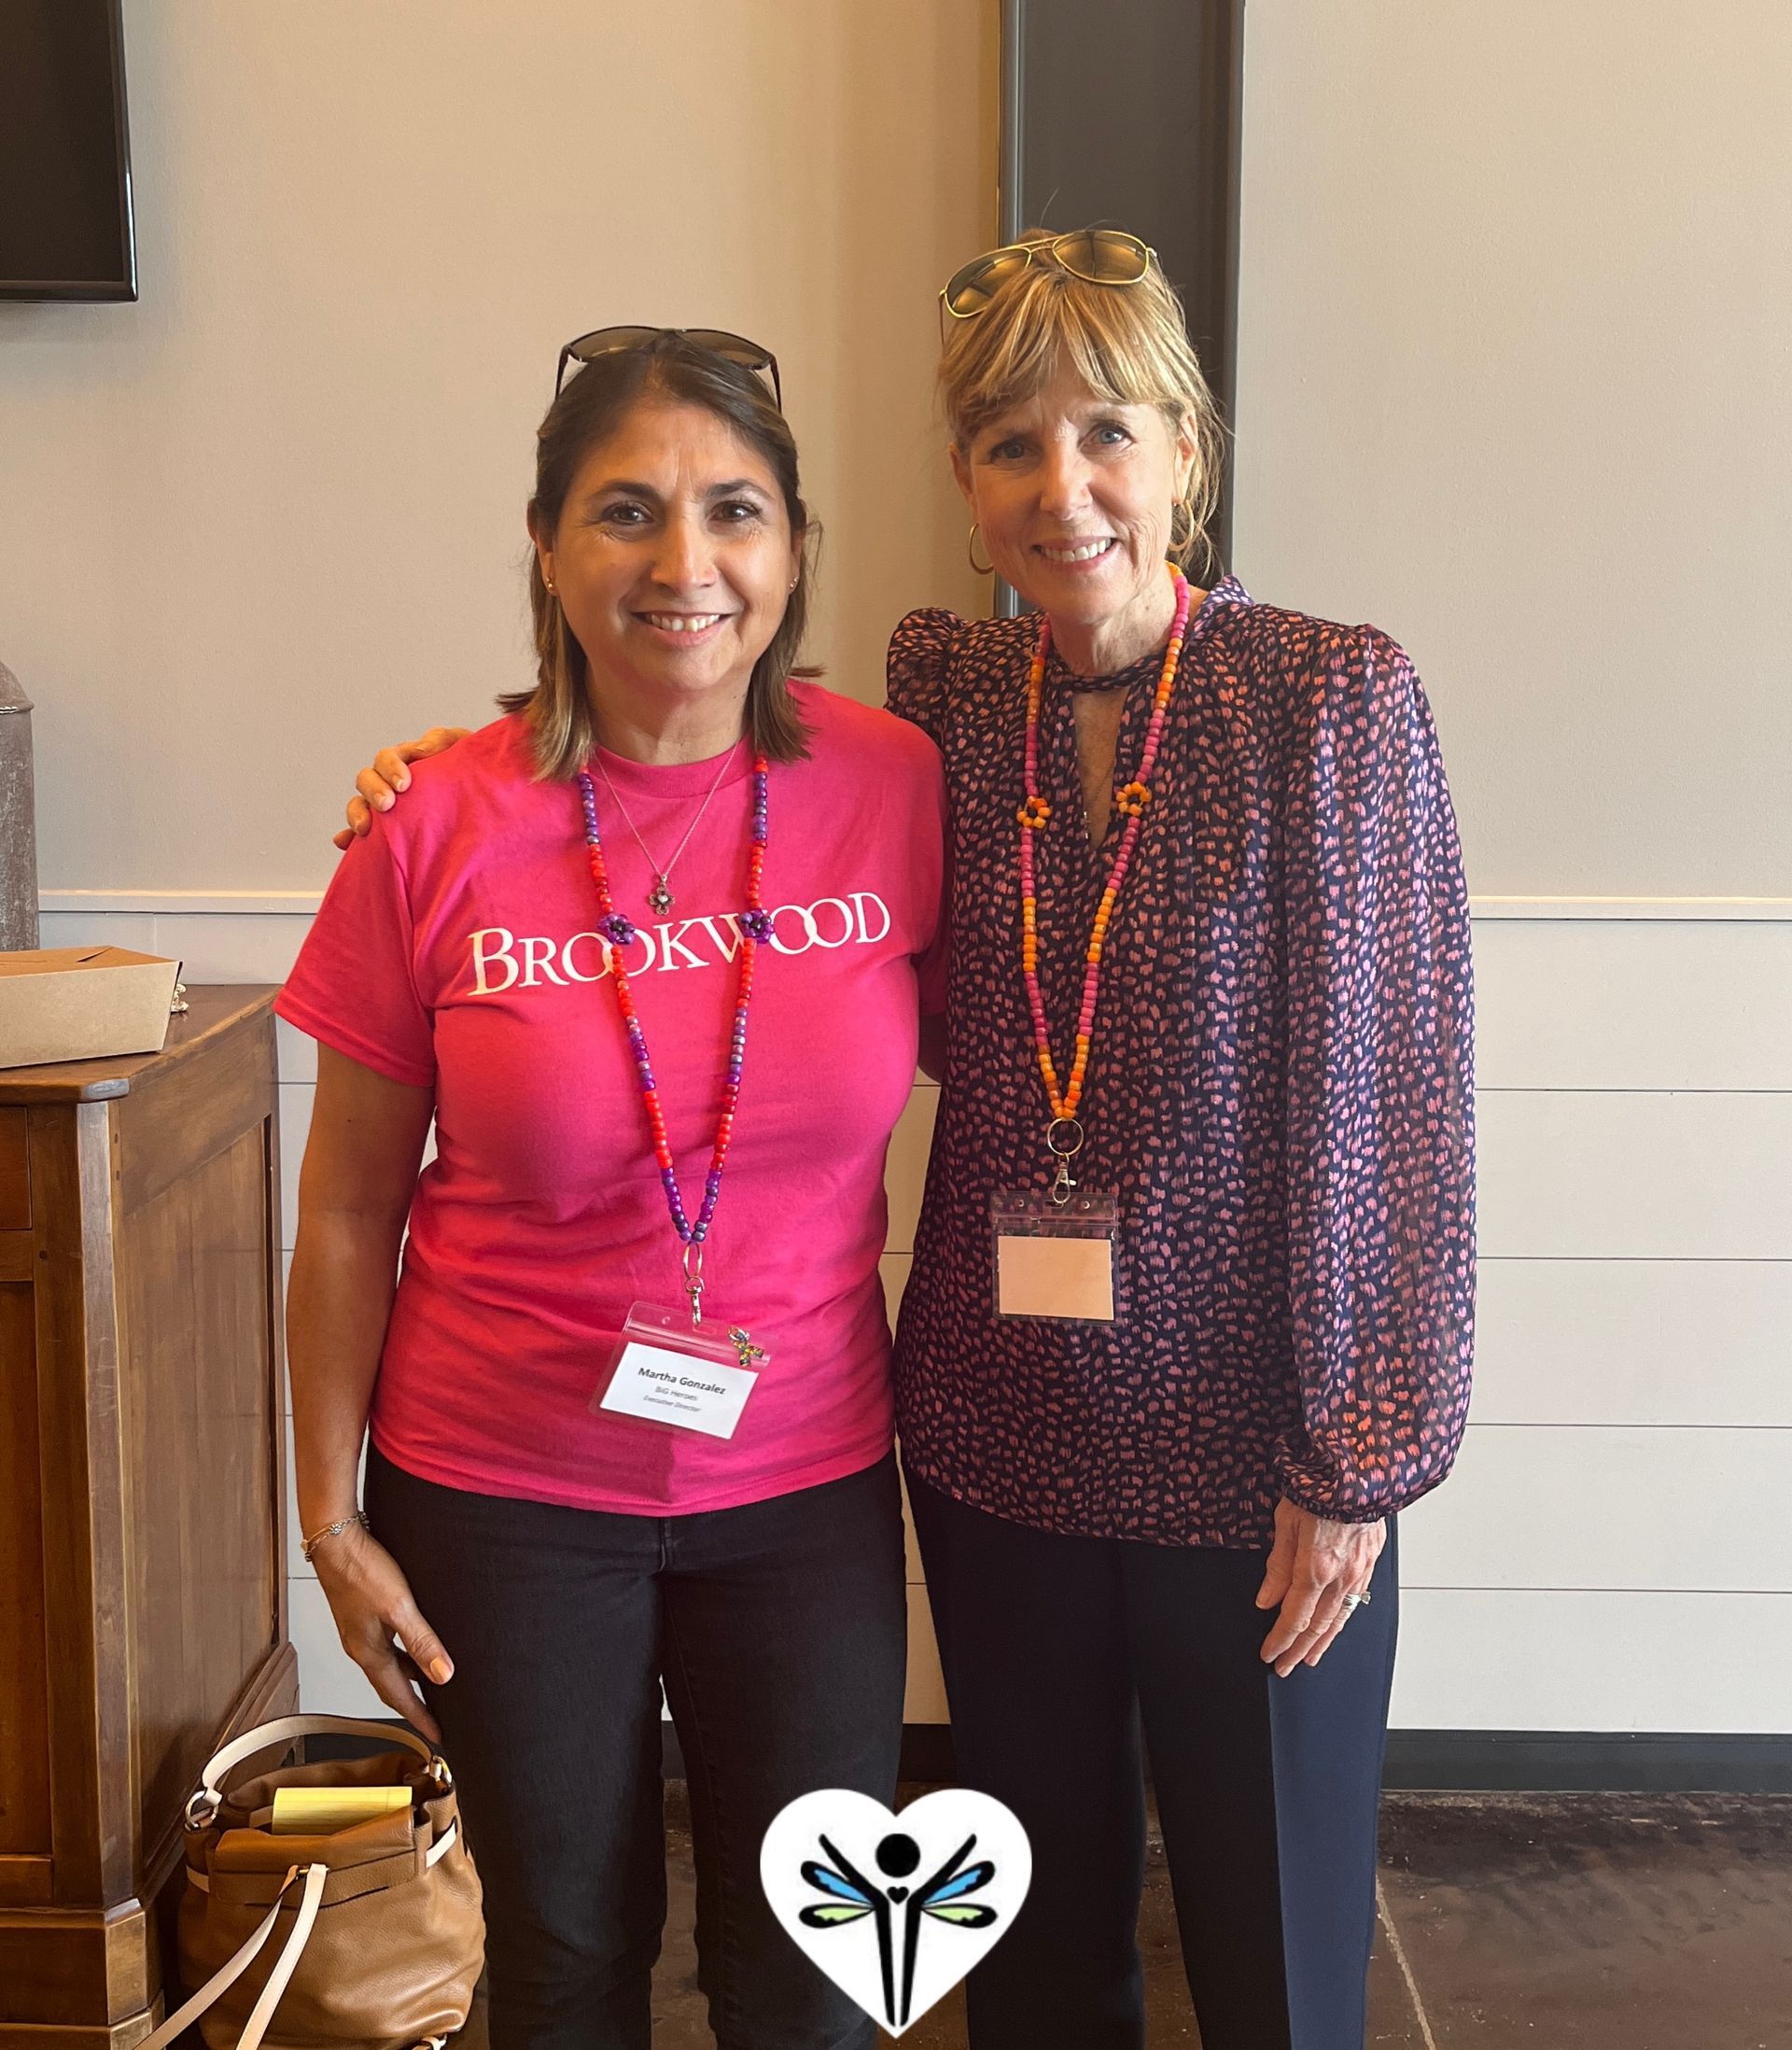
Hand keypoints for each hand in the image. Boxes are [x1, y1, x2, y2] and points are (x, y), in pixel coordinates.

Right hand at [311, 1521, 453, 1739]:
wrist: (335, 1541)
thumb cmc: (362, 1570)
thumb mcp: (398, 1606)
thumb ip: (421, 1641)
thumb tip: (443, 1675)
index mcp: (368, 1652)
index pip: (397, 1696)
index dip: (418, 1717)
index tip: (436, 1736)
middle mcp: (361, 1647)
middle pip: (392, 1685)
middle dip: (414, 1703)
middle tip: (438, 1716)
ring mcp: (360, 1631)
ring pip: (390, 1664)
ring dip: (410, 1677)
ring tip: (434, 1685)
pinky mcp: (362, 1614)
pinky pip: (387, 1645)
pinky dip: (404, 1653)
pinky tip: (417, 1644)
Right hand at [332, 728, 470, 847]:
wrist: (485, 796)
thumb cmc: (471, 768)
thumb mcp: (461, 746)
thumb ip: (441, 740)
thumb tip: (420, 748)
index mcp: (405, 760)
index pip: (386, 759)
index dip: (390, 768)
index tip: (403, 784)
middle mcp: (389, 782)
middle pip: (366, 780)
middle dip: (373, 791)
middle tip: (387, 804)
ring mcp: (386, 807)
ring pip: (359, 805)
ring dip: (357, 814)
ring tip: (364, 829)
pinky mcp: (387, 830)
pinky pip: (362, 835)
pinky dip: (350, 838)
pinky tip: (345, 843)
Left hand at [1255, 1498, 1384, 1677]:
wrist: (1358, 1469)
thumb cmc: (1318, 1487)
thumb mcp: (1285, 1522)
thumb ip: (1277, 1566)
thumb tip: (1266, 1600)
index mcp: (1315, 1568)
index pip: (1294, 1617)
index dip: (1280, 1640)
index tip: (1269, 1654)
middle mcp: (1341, 1576)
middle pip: (1317, 1626)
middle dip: (1299, 1649)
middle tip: (1285, 1666)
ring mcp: (1360, 1571)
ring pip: (1340, 1618)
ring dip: (1323, 1642)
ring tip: (1311, 1658)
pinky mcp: (1371, 1561)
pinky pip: (1356, 1600)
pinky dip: (1343, 1620)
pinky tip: (1336, 1626)